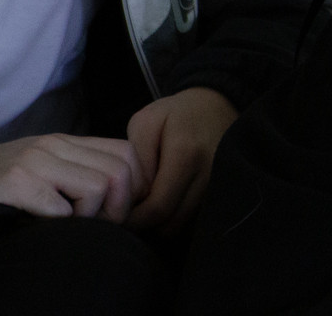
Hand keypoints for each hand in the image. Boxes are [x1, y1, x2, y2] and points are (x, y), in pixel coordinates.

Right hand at [0, 133, 148, 223]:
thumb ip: (74, 174)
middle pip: (120, 170)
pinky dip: (62, 225)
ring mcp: (33, 162)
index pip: (126, 152)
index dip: (134, 186)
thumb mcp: (40, 172)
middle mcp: (52, 146)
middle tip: (100, 226)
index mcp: (63, 142)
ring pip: (98, 186)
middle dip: (119, 207)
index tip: (118, 211)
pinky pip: (62, 208)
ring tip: (71, 227)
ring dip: (91, 217)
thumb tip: (121, 196)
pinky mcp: (14, 183)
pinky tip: (44, 227)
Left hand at [124, 87, 236, 233]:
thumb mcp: (145, 123)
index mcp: (186, 156)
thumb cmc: (176, 113)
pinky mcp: (219, 193)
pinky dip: (172, 219)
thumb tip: (131, 197)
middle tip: (124, 214)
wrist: (217, 105)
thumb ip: (136, 161)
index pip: (157, 208)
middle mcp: (207, 176)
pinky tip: (160, 206)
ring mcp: (216, 187)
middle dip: (143, 226)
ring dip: (157, 225)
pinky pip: (191, 220)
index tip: (113, 214)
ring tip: (141, 208)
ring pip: (180, 226)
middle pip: (170, 225)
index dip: (132, 219)